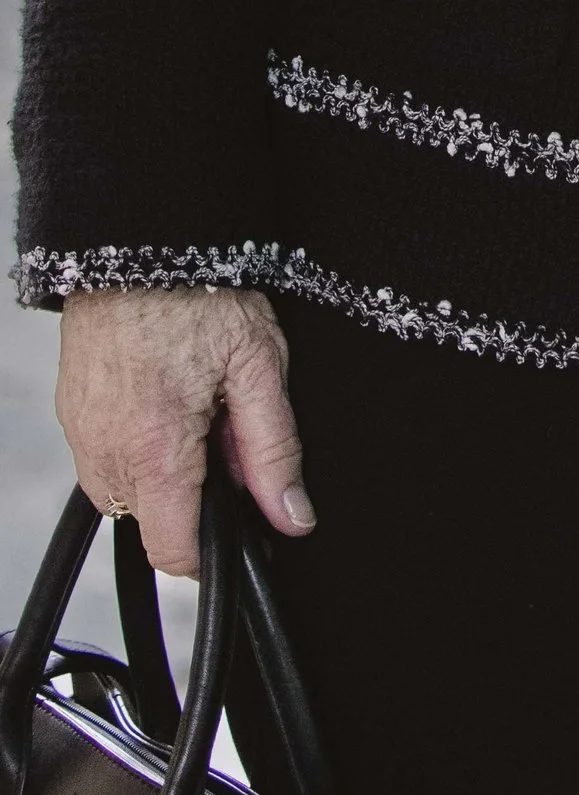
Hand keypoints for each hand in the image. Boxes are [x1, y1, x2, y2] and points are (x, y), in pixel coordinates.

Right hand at [55, 287, 314, 576]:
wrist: (140, 242)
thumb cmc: (200, 294)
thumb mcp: (258, 367)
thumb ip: (274, 451)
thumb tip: (292, 515)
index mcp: (155, 451)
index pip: (174, 552)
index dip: (214, 550)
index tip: (240, 524)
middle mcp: (106, 453)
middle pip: (155, 519)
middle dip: (197, 493)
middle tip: (225, 428)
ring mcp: (81, 434)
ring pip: (130, 490)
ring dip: (166, 467)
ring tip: (196, 404)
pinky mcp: (71, 414)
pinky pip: (107, 456)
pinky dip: (139, 443)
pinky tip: (166, 395)